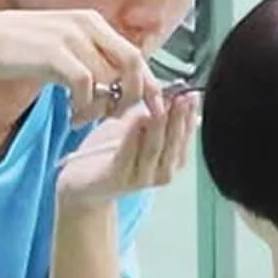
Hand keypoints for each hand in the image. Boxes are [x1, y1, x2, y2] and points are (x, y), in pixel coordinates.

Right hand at [0, 7, 161, 125]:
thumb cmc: (19, 47)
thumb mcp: (61, 44)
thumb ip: (88, 57)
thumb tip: (114, 84)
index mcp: (92, 22)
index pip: (135, 54)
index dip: (149, 84)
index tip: (153, 108)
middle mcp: (88, 25)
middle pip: (133, 64)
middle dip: (134, 96)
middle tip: (116, 117)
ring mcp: (72, 37)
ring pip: (109, 79)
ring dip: (101, 108)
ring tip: (83, 118)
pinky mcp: (56, 53)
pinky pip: (86, 87)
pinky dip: (84, 107)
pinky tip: (72, 116)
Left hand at [55, 89, 199, 208]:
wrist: (85, 185)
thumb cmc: (109, 156)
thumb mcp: (136, 130)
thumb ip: (155, 116)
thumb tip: (177, 95)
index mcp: (170, 162)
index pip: (185, 136)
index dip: (189, 114)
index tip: (191, 93)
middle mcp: (160, 173)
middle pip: (173, 142)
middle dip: (178, 116)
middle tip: (181, 95)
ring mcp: (140, 178)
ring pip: (154, 148)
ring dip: (160, 123)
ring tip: (164, 103)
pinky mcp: (118, 178)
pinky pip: (128, 154)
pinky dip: (134, 136)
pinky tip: (139, 118)